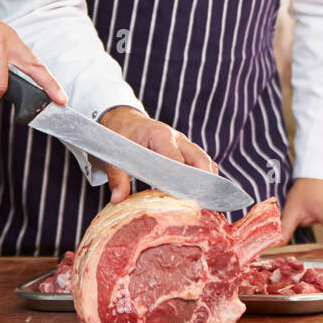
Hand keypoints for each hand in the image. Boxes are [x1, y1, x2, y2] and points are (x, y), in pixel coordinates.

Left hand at [95, 106, 216, 202]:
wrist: (126, 119)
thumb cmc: (122, 133)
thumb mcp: (115, 153)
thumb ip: (117, 176)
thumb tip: (117, 198)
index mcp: (160, 135)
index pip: (177, 159)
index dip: (182, 179)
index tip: (185, 197)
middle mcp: (177, 138)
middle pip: (200, 159)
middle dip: (204, 181)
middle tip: (202, 204)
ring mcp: (184, 144)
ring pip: (204, 161)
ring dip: (207, 180)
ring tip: (207, 203)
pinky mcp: (185, 150)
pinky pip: (201, 162)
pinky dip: (205, 176)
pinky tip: (202, 193)